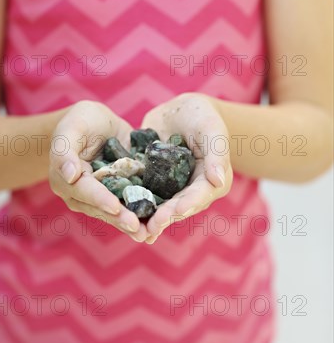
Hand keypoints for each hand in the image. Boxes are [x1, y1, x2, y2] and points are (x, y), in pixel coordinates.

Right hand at [49, 100, 148, 241]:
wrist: (97, 123)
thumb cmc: (81, 120)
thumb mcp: (72, 126)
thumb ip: (65, 150)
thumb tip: (70, 175)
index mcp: (67, 178)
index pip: (85, 190)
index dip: (100, 199)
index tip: (115, 207)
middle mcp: (81, 193)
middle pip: (101, 208)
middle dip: (119, 219)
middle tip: (137, 228)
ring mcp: (100, 197)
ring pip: (114, 213)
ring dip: (130, 224)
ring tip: (147, 233)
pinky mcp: (117, 195)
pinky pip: (127, 207)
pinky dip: (140, 216)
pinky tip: (154, 226)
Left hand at [141, 93, 232, 242]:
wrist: (178, 111)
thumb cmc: (201, 115)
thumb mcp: (211, 129)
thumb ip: (217, 154)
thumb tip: (219, 181)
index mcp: (213, 181)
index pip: (200, 195)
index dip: (188, 204)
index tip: (175, 212)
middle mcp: (194, 191)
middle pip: (180, 207)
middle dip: (166, 217)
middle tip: (151, 227)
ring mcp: (174, 189)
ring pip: (162, 206)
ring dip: (150, 218)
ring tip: (139, 231)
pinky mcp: (156, 184)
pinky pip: (146, 196)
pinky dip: (136, 206)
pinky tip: (124, 216)